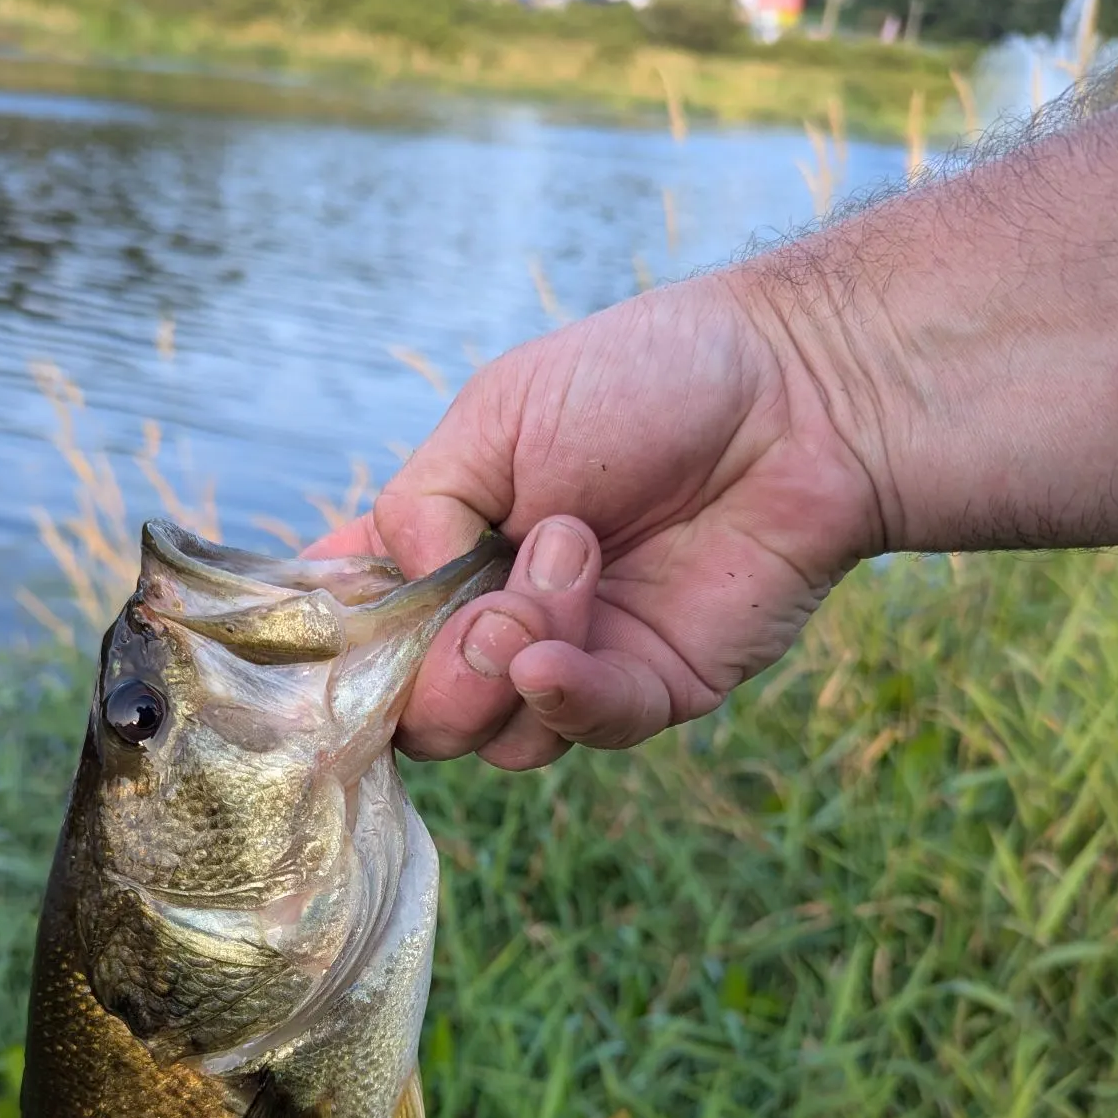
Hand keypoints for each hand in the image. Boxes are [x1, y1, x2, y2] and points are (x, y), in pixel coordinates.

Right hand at [310, 272, 885, 769]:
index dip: (332, 647)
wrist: (795, 397)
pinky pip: (576, 730)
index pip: (356, 625)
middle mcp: (494, 617)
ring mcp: (568, 661)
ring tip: (572, 557)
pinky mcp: (646, 691)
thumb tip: (400, 605)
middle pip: (412, 711)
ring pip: (488, 736)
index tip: (323, 639)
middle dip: (431, 671)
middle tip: (491, 597)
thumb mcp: (494, 415)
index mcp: (443, 547)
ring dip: (506, 659)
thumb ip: (418, 510)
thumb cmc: (642, 382)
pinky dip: (555, 699)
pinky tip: (552, 656)